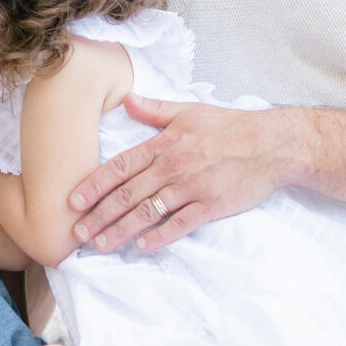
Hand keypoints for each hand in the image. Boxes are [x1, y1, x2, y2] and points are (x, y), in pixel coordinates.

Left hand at [69, 100, 298, 252]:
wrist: (272, 143)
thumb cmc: (230, 126)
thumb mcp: (189, 111)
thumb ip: (154, 110)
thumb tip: (125, 100)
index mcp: (164, 144)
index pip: (121, 166)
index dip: (95, 184)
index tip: (73, 200)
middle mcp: (173, 167)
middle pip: (128, 194)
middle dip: (99, 214)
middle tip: (76, 232)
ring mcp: (192, 187)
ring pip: (149, 211)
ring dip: (121, 229)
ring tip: (101, 244)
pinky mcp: (211, 205)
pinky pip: (180, 224)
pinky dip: (160, 236)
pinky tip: (142, 246)